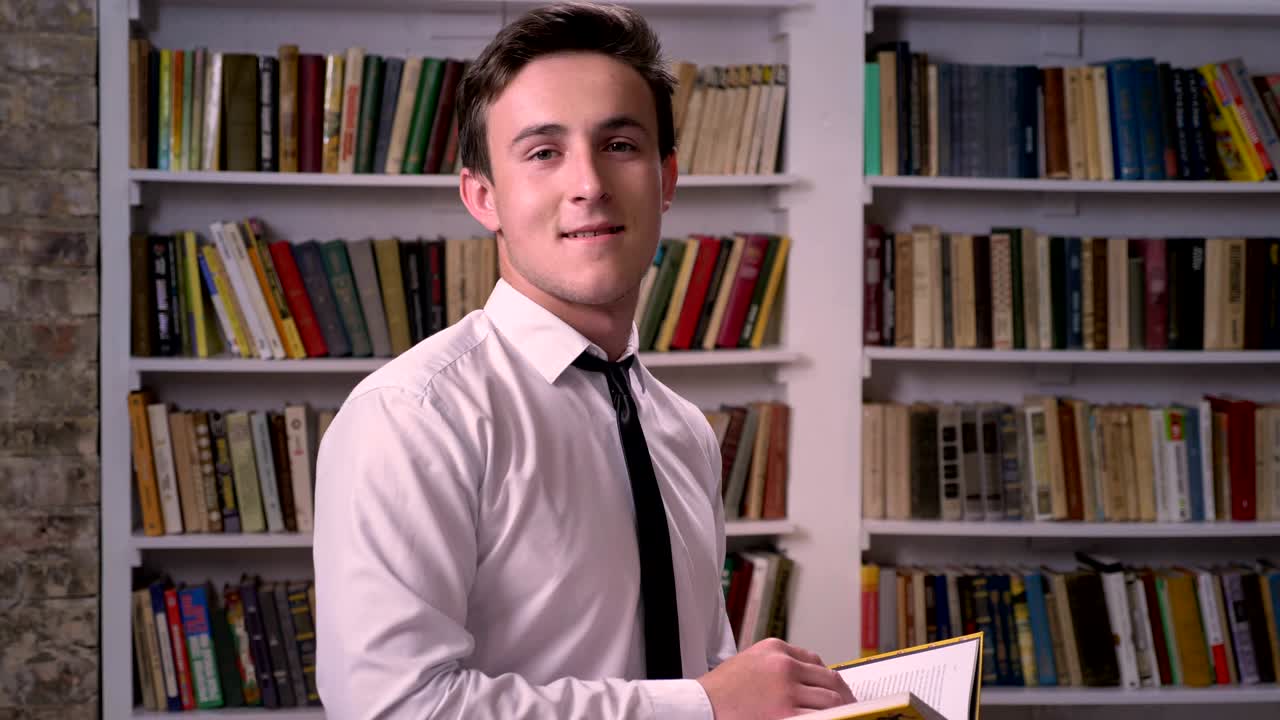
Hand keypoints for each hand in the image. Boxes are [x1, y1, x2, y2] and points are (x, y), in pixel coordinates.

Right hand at [697, 637, 855, 719]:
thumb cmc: (718, 692)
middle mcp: (784, 664)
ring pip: (831, 699)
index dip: (828, 679)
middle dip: (841, 695)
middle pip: (829, 679)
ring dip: (841, 710)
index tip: (834, 690)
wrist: (697, 707)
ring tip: (847, 717)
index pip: (815, 661)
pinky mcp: (786, 713)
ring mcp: (787, 689)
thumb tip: (804, 681)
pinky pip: (821, 717)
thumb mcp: (748, 664)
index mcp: (775, 649)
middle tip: (849, 707)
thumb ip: (775, 667)